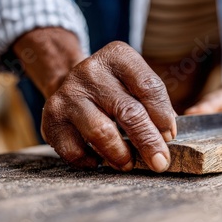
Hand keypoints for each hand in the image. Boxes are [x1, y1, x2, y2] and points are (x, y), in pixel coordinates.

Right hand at [40, 41, 176, 172]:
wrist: (69, 83)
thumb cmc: (114, 89)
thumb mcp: (135, 83)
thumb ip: (155, 105)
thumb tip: (167, 138)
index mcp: (118, 57)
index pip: (148, 87)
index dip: (162, 116)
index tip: (170, 136)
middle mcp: (90, 71)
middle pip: (128, 111)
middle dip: (148, 141)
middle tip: (159, 162)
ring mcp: (68, 93)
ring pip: (101, 132)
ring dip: (120, 154)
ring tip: (129, 164)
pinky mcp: (51, 116)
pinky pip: (75, 149)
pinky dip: (91, 160)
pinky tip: (100, 160)